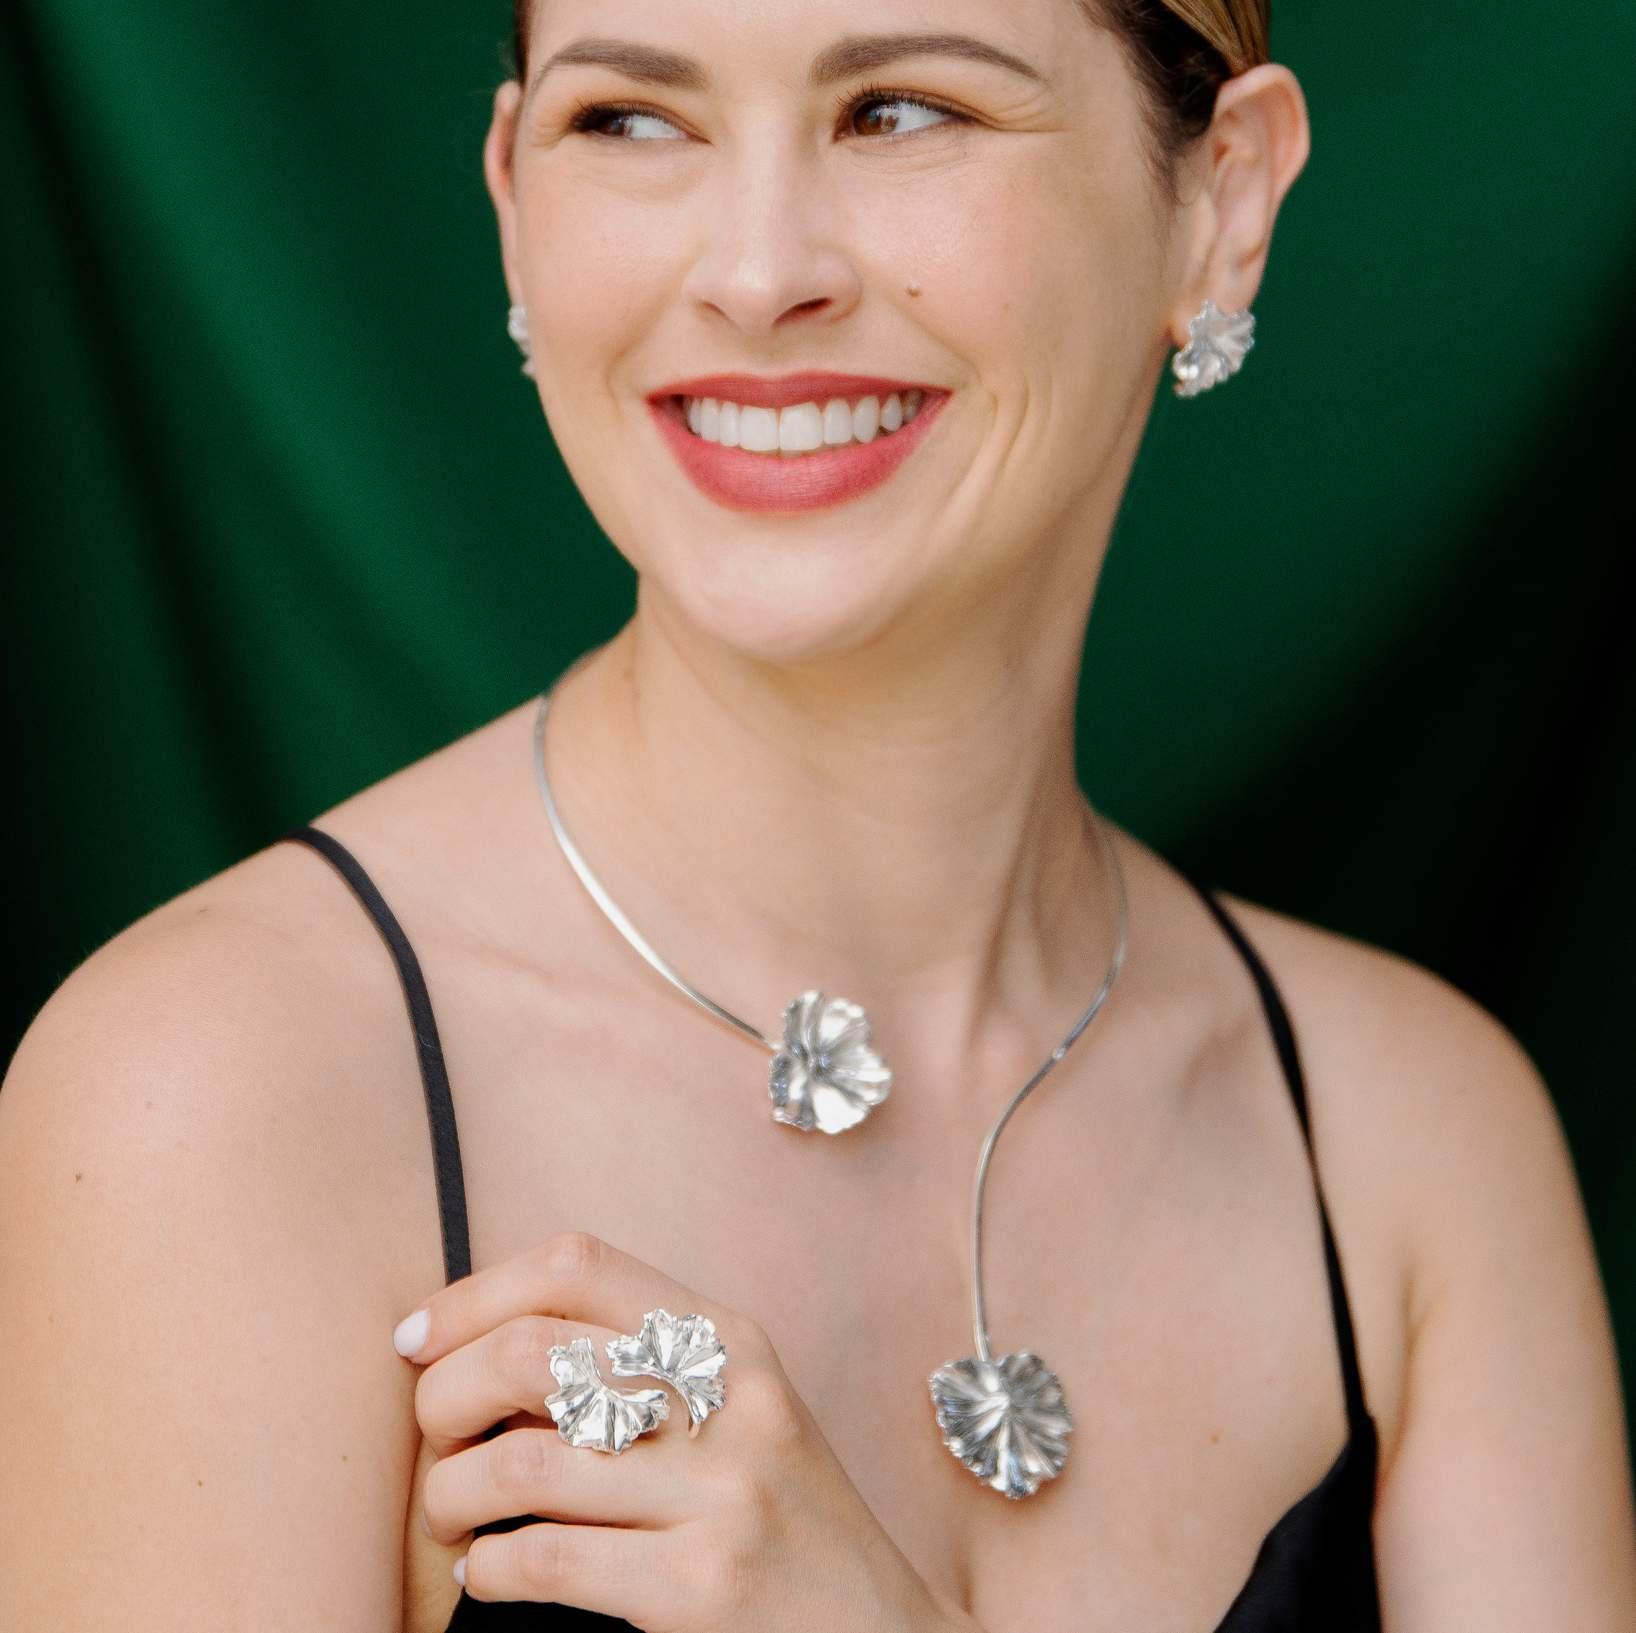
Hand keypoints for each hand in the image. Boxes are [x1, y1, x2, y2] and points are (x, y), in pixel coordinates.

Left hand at [393, 1230, 970, 1632]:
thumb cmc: (783, 1520)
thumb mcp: (737, 1412)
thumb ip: (641, 1367)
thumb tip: (478, 1343)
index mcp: (731, 1338)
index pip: (576, 1264)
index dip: (475, 1293)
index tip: (418, 1340)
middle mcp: (731, 1398)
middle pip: (533, 1353)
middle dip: (444, 1397)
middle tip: (430, 1440)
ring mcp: (724, 1493)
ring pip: (523, 1463)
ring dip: (450, 1493)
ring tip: (449, 1516)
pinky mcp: (705, 1588)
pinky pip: (545, 1561)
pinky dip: (488, 1570)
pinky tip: (489, 1575)